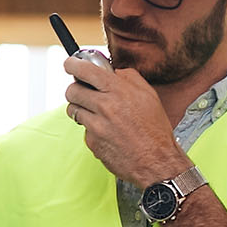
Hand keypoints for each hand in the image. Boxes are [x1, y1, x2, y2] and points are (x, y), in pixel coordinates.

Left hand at [61, 54, 190, 187]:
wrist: (156, 162)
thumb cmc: (155, 130)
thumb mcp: (149, 96)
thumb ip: (130, 78)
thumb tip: (114, 71)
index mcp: (119, 91)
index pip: (85, 70)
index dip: (73, 65)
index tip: (70, 64)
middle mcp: (105, 106)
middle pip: (72, 90)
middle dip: (75, 90)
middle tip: (82, 92)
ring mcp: (96, 125)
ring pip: (73, 110)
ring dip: (80, 109)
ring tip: (95, 114)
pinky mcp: (92, 142)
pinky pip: (84, 130)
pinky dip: (91, 130)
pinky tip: (106, 133)